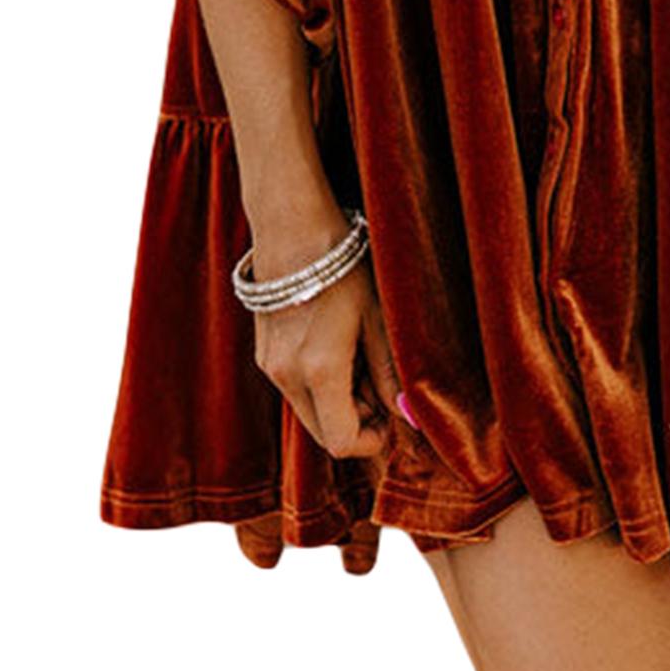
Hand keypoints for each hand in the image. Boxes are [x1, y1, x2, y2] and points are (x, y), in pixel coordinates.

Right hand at [249, 212, 404, 458]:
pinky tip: (339, 347)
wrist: (293, 229)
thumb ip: (389, 371)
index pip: (342, 441)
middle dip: (357, 421)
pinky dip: (320, 384)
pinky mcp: (264, 354)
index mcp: (318, 371)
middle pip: (324, 433)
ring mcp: (271, 367)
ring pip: (310, 411)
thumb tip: (404, 411)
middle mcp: (287, 377)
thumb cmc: (344, 268)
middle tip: (382, 387)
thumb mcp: (377, 318)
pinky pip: (296, 388)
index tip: (391, 416)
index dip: (372, 440)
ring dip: (339, 402)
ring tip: (363, 357)